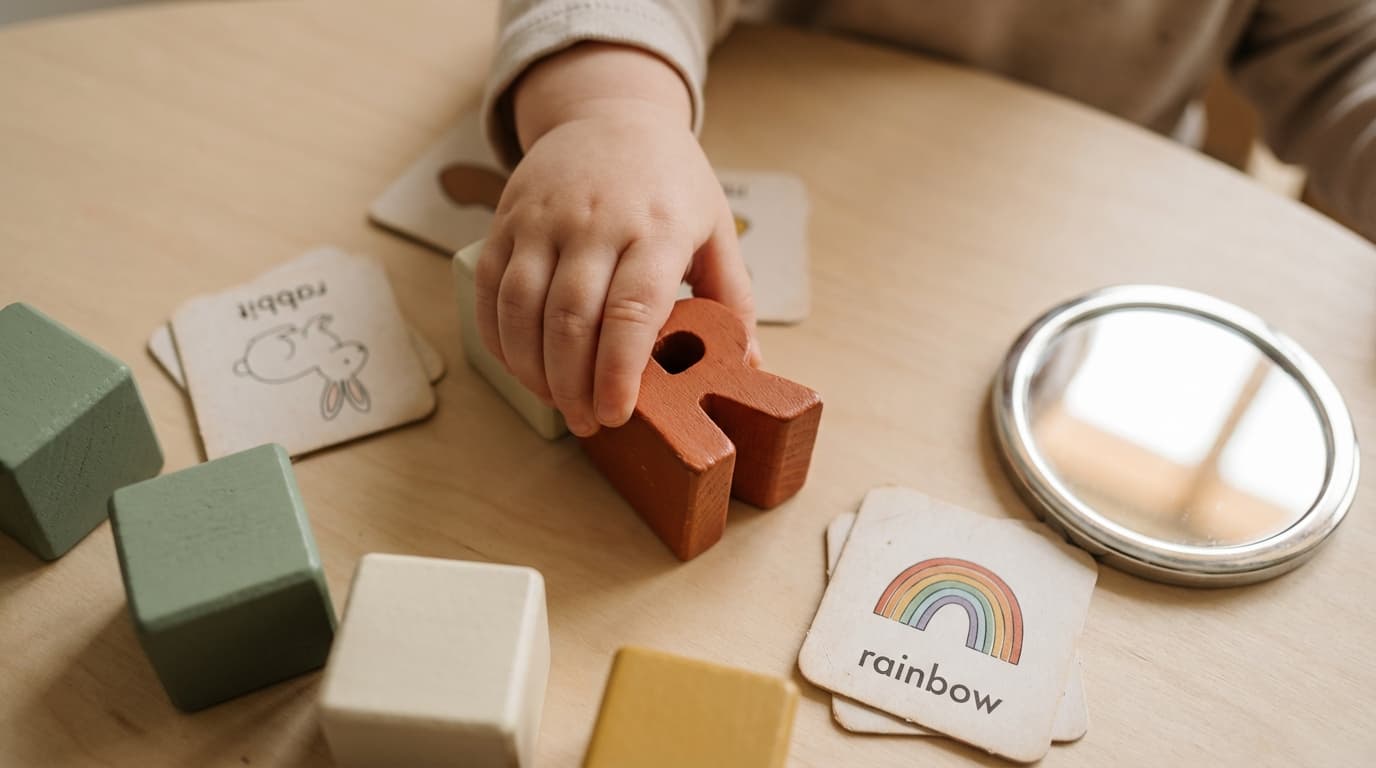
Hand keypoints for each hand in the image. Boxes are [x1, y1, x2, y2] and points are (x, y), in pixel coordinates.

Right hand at [475, 44, 756, 436]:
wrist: (611, 114)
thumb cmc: (671, 183)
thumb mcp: (717, 229)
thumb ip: (733, 298)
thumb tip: (746, 365)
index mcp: (659, 229)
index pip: (631, 310)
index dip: (618, 371)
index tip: (618, 414)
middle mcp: (596, 222)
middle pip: (570, 319)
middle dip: (575, 386)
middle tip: (590, 424)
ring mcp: (544, 219)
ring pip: (521, 310)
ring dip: (533, 371)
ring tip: (559, 403)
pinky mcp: (507, 221)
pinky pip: (489, 292)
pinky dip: (499, 341)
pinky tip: (523, 369)